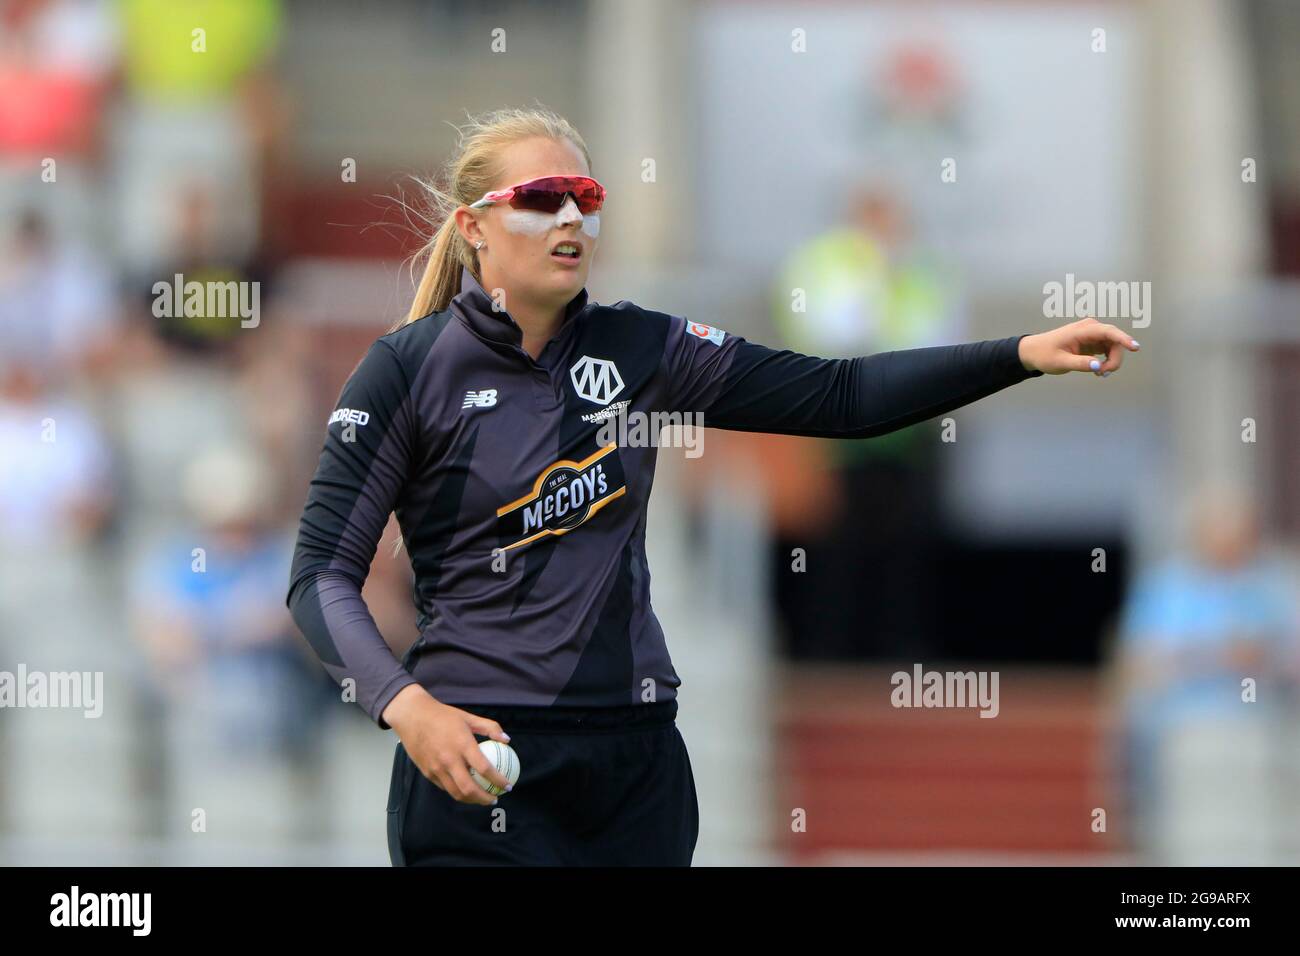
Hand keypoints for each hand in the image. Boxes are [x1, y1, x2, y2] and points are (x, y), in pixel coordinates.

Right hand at [382, 684, 513, 804]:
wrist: (412, 716)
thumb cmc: (443, 716)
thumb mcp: (469, 717)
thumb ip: (490, 727)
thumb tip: (507, 739)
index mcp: (462, 745)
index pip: (484, 768)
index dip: (499, 780)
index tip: (508, 786)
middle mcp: (449, 760)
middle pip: (469, 789)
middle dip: (485, 799)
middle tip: (495, 798)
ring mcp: (436, 768)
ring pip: (456, 793)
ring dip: (471, 800)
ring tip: (481, 799)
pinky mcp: (427, 773)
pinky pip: (445, 787)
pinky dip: (457, 791)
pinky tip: (465, 789)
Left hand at [1018, 317, 1139, 375]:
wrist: (1034, 352)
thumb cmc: (1044, 354)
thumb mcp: (1060, 362)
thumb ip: (1079, 364)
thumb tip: (1098, 366)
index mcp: (1083, 330)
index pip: (1108, 332)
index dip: (1123, 339)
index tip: (1135, 347)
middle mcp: (1091, 329)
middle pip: (1115, 342)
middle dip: (1115, 359)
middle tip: (1103, 374)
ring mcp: (1093, 335)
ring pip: (1114, 348)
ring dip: (1111, 362)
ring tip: (1099, 374)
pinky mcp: (1093, 343)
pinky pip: (1108, 351)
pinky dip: (1107, 362)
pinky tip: (1099, 370)